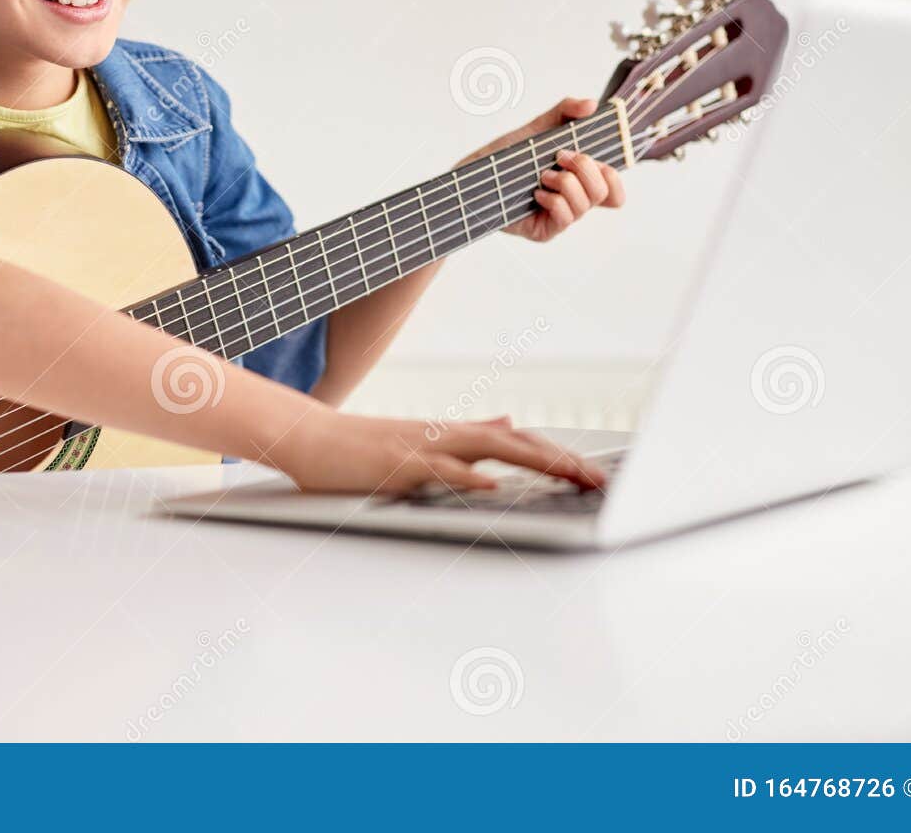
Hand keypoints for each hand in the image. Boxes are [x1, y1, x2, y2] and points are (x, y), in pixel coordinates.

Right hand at [272, 409, 608, 495]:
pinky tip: (494, 486)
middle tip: (601, 481)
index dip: (559, 456)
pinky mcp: (399, 464)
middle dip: (563, 461)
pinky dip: (469, 477)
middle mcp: (449, 435)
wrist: (310, 438)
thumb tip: (510, 424)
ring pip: (491, 448)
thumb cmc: (363, 447)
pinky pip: (440, 470)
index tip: (594, 475)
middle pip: (519, 443)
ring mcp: (425, 447)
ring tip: (572, 477)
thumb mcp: (427, 440)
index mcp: (457, 434)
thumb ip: (471, 435)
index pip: (521, 442)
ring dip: (536, 462)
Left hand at [458, 96, 624, 242]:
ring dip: (566, 182)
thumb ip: (565, 111)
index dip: (614, 177)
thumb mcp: (537, 128)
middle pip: (606, 194)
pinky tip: (535, 193)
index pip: (614, 191)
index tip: (595, 156)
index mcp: (579, 181)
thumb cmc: (505, 156)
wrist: (474, 175)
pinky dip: (554, 199)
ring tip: (542, 174)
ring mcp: (560, 218)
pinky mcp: (545, 231)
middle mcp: (574, 201)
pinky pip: (566, 218)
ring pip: (586, 205)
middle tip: (560, 155)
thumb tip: (591, 105)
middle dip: (586, 168)